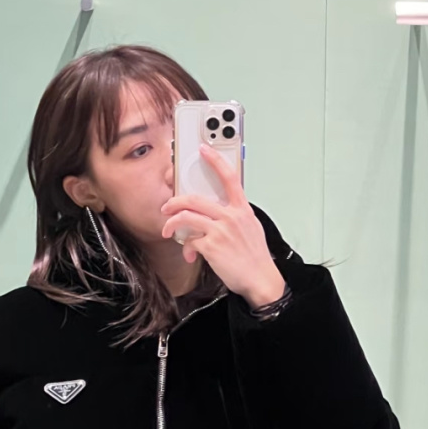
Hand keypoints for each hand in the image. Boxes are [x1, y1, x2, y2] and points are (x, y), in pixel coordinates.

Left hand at [160, 144, 286, 308]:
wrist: (260, 279)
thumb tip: (213, 215)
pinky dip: (188, 248)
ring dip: (171, 224)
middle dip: (174, 202)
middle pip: (194, 199)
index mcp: (242, 209)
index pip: (229, 177)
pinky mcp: (212, 246)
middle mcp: (231, 216)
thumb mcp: (251, 228)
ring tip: (167, 231)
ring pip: (186, 217)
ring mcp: (221, 230)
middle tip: (167, 208)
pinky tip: (192, 255)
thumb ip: (234, 217)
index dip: (215, 161)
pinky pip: (190, 241)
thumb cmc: (255, 257)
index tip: (204, 149)